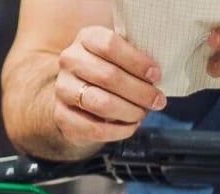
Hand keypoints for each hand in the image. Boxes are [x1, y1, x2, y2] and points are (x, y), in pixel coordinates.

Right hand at [54, 26, 166, 147]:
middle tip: (158, 101)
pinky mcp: (61, 115)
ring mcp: (62, 89)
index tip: (156, 75)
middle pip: (108, 77)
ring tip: (143, 113)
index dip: (137, 62)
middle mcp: (70, 61)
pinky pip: (93, 128)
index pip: (110, 46)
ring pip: (100, 103)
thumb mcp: (119, 55)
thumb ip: (134, 58)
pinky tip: (131, 126)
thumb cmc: (108, 70)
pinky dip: (118, 130)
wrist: (77, 94)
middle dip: (139, 92)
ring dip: (129, 111)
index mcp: (86, 38)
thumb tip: (156, 78)